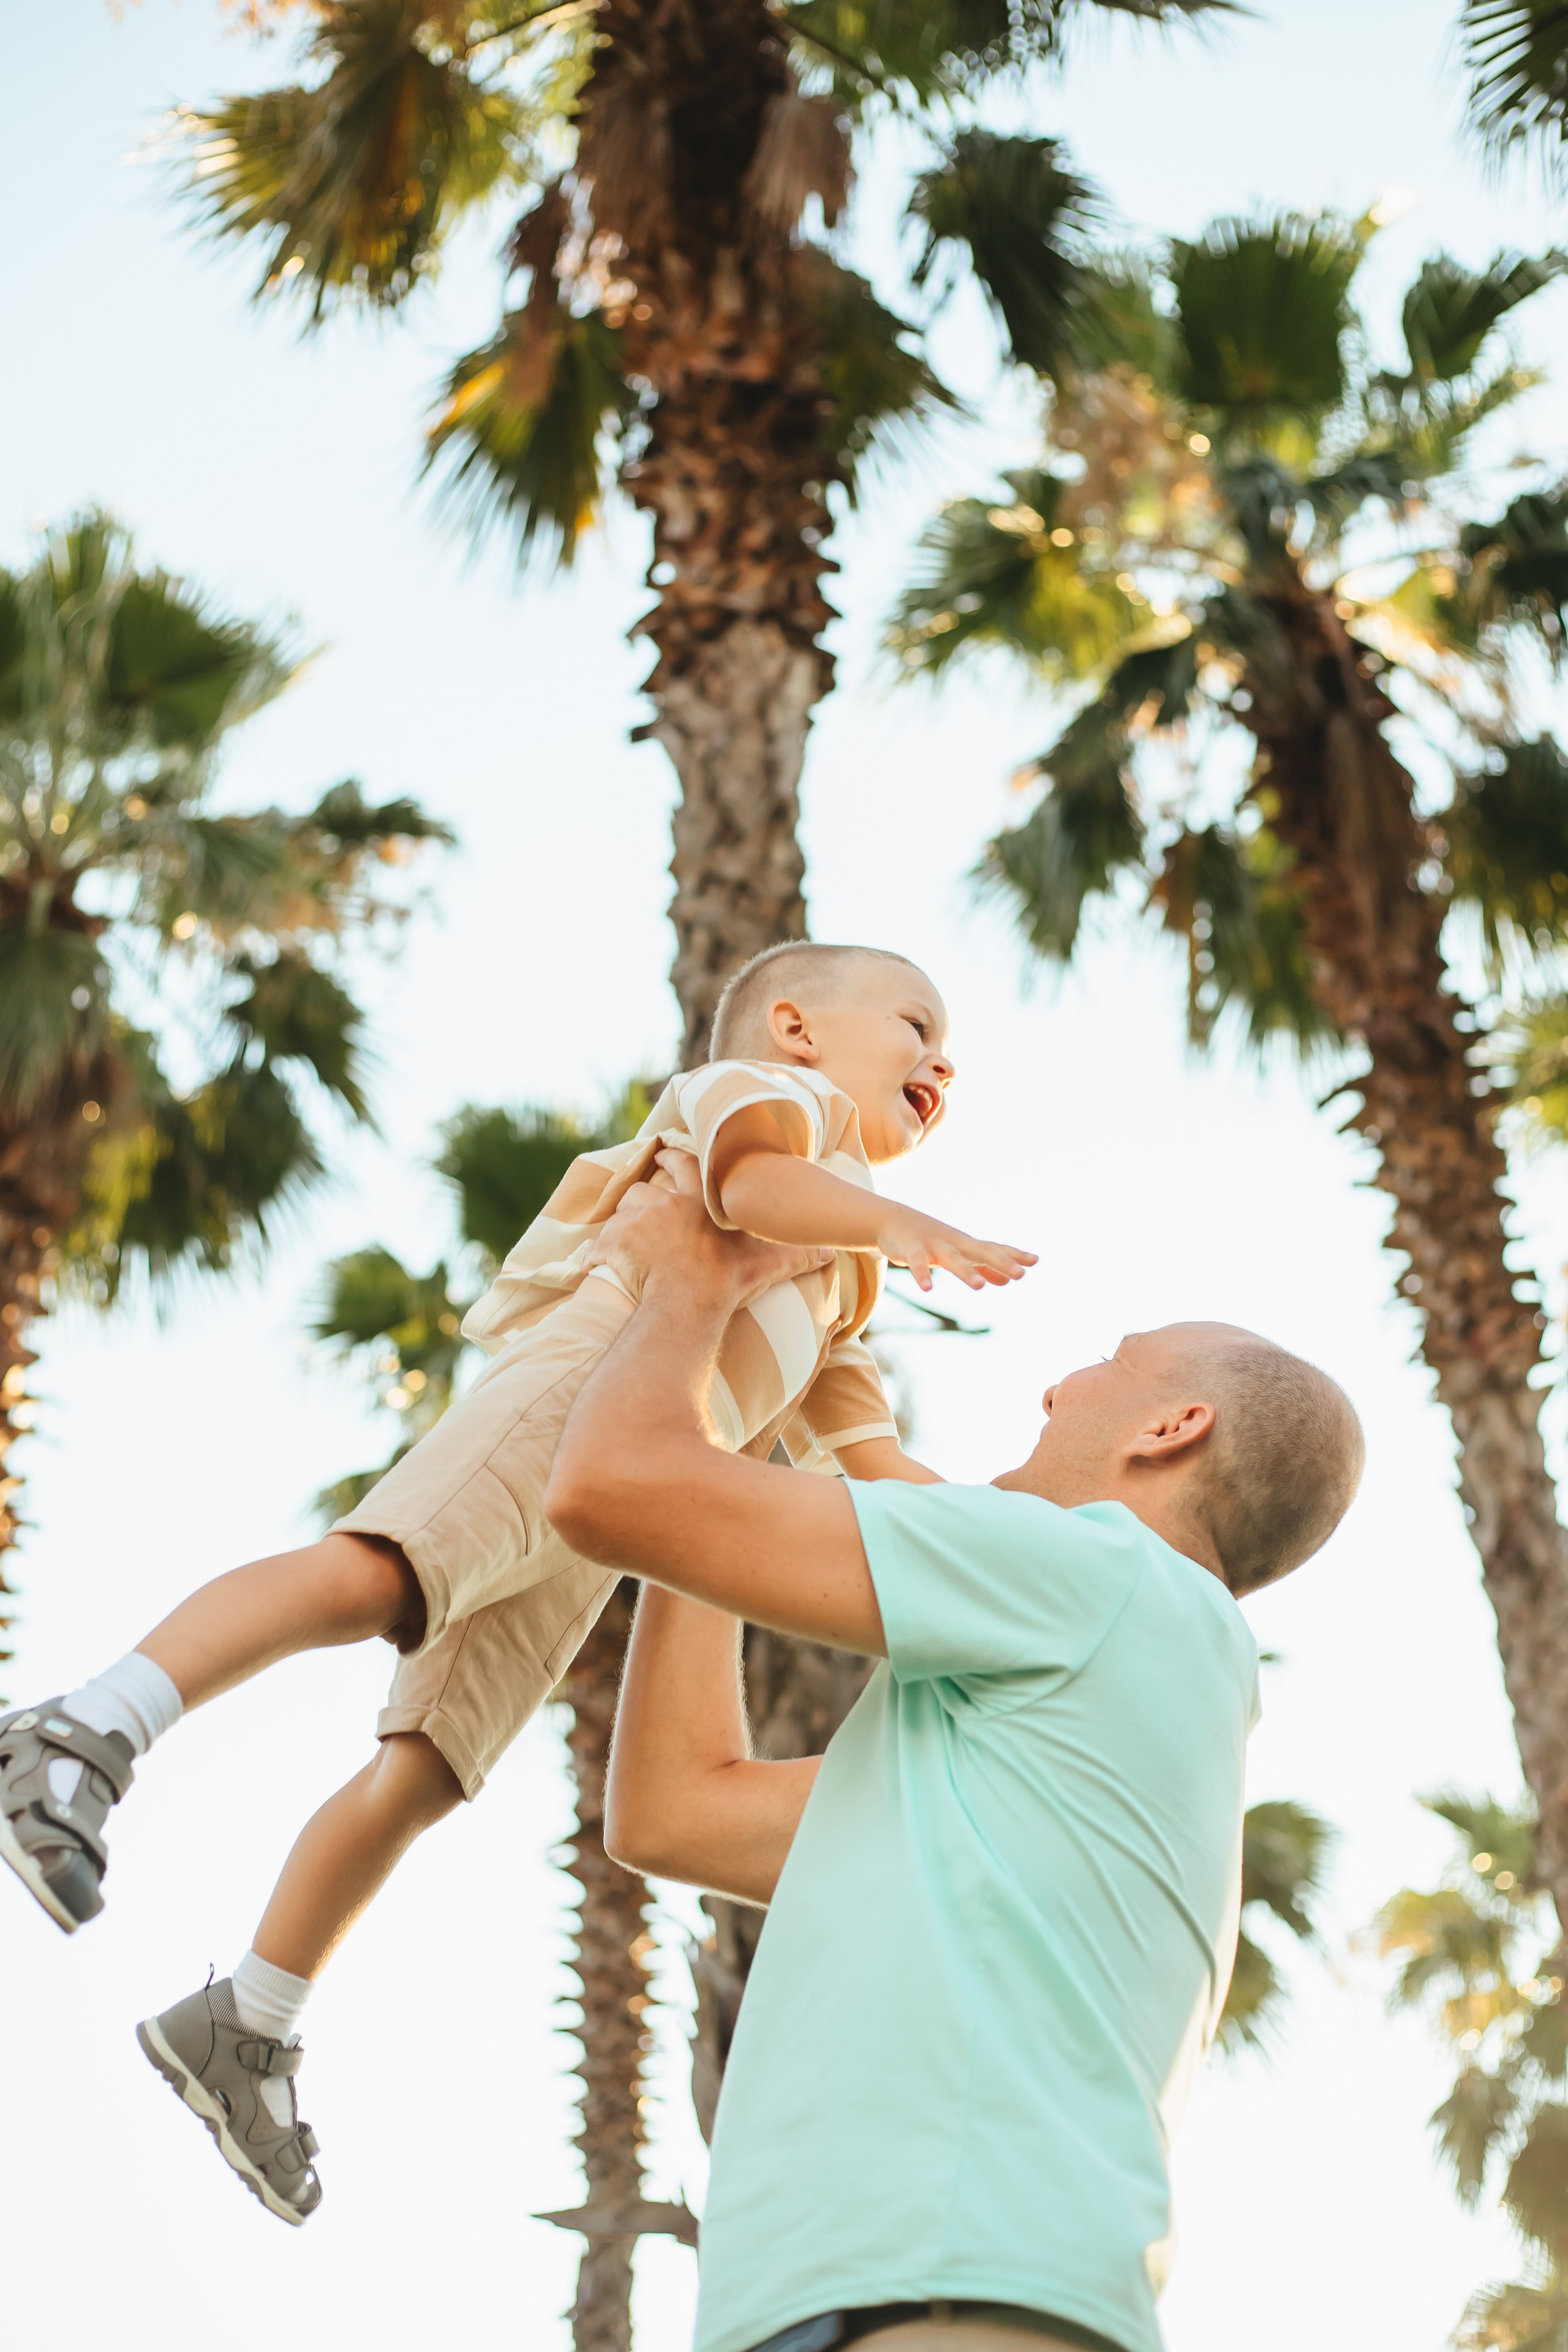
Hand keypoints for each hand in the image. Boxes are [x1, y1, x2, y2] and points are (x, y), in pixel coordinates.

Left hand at [587, 1149, 830, 1308]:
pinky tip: (594, 1267)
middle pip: (645, 1188)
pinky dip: (596, 1256)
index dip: (673, 1159)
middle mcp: (665, 1202)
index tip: (662, 1155)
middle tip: (642, 1211)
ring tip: (625, 1244)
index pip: (684, 1165)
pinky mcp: (614, 1242)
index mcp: (698, 1200)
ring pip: (621, 1212)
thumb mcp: (766, 1263)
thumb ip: (797, 1255)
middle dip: (643, 1197)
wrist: (687, 1301)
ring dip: (622, 1226)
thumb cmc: (727, 1278)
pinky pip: (598, 1246)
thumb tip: (832, 1253)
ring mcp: (636, 1221)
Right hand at [874, 1204, 1036, 1293]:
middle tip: (1021, 1274)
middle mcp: (954, 1243)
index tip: (1035, 1260)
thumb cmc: (931, 1240)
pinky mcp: (910, 1249)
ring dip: (966, 1271)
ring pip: (952, 1259)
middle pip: (981, 1251)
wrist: (891, 1220)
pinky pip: (917, 1263)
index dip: (1014, 1255)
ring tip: (979, 1287)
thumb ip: (983, 1267)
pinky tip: (928, 1288)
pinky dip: (922, 1275)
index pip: (994, 1249)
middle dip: (1001, 1262)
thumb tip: (1008, 1281)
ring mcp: (933, 1245)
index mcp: (967, 1245)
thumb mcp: (959, 1253)